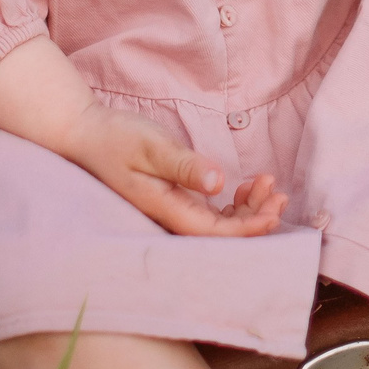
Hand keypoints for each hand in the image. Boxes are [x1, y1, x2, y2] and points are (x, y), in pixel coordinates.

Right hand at [61, 103, 288, 237]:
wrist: (88, 134)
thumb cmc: (117, 137)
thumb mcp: (153, 145)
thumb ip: (184, 165)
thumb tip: (217, 184)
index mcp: (164, 209)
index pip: (213, 233)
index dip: (247, 229)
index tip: (274, 213)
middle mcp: (169, 217)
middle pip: (220, 234)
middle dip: (255, 218)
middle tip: (280, 194)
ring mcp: (171, 211)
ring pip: (218, 224)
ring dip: (247, 209)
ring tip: (268, 184)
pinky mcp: (173, 200)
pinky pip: (209, 213)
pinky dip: (233, 203)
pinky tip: (245, 186)